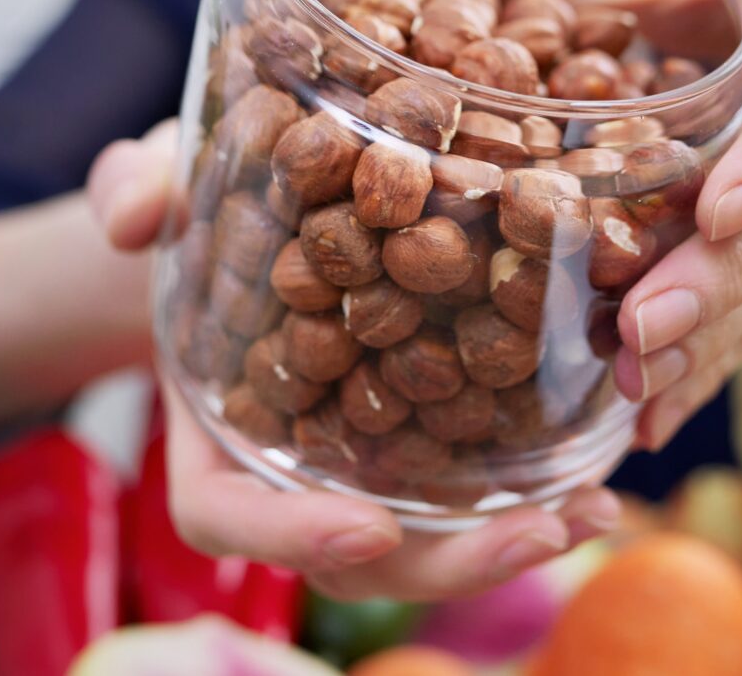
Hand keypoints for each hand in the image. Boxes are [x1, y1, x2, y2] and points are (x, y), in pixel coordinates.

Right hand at [85, 122, 621, 600]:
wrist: (248, 208)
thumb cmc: (196, 197)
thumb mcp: (159, 177)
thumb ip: (133, 187)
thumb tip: (138, 216)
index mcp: (208, 426)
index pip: (223, 514)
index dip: (290, 533)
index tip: (372, 526)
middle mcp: (286, 467)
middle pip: (354, 554)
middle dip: (445, 563)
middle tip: (539, 531)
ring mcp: (356, 464)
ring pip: (425, 541)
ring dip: (510, 544)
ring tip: (596, 513)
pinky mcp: (420, 436)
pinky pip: (470, 489)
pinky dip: (536, 496)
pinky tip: (608, 483)